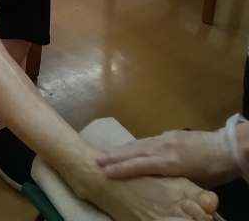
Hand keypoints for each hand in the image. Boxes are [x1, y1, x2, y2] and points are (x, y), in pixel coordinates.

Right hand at [97, 130, 239, 186]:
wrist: (226, 147)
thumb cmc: (212, 171)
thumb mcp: (193, 182)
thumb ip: (173, 182)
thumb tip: (158, 189)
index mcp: (170, 162)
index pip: (141, 165)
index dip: (122, 168)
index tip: (105, 171)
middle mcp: (164, 147)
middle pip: (135, 151)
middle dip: (115, 156)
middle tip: (98, 159)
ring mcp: (166, 138)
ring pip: (139, 144)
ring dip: (122, 149)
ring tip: (106, 153)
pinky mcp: (169, 134)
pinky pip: (147, 140)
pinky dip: (135, 145)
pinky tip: (127, 147)